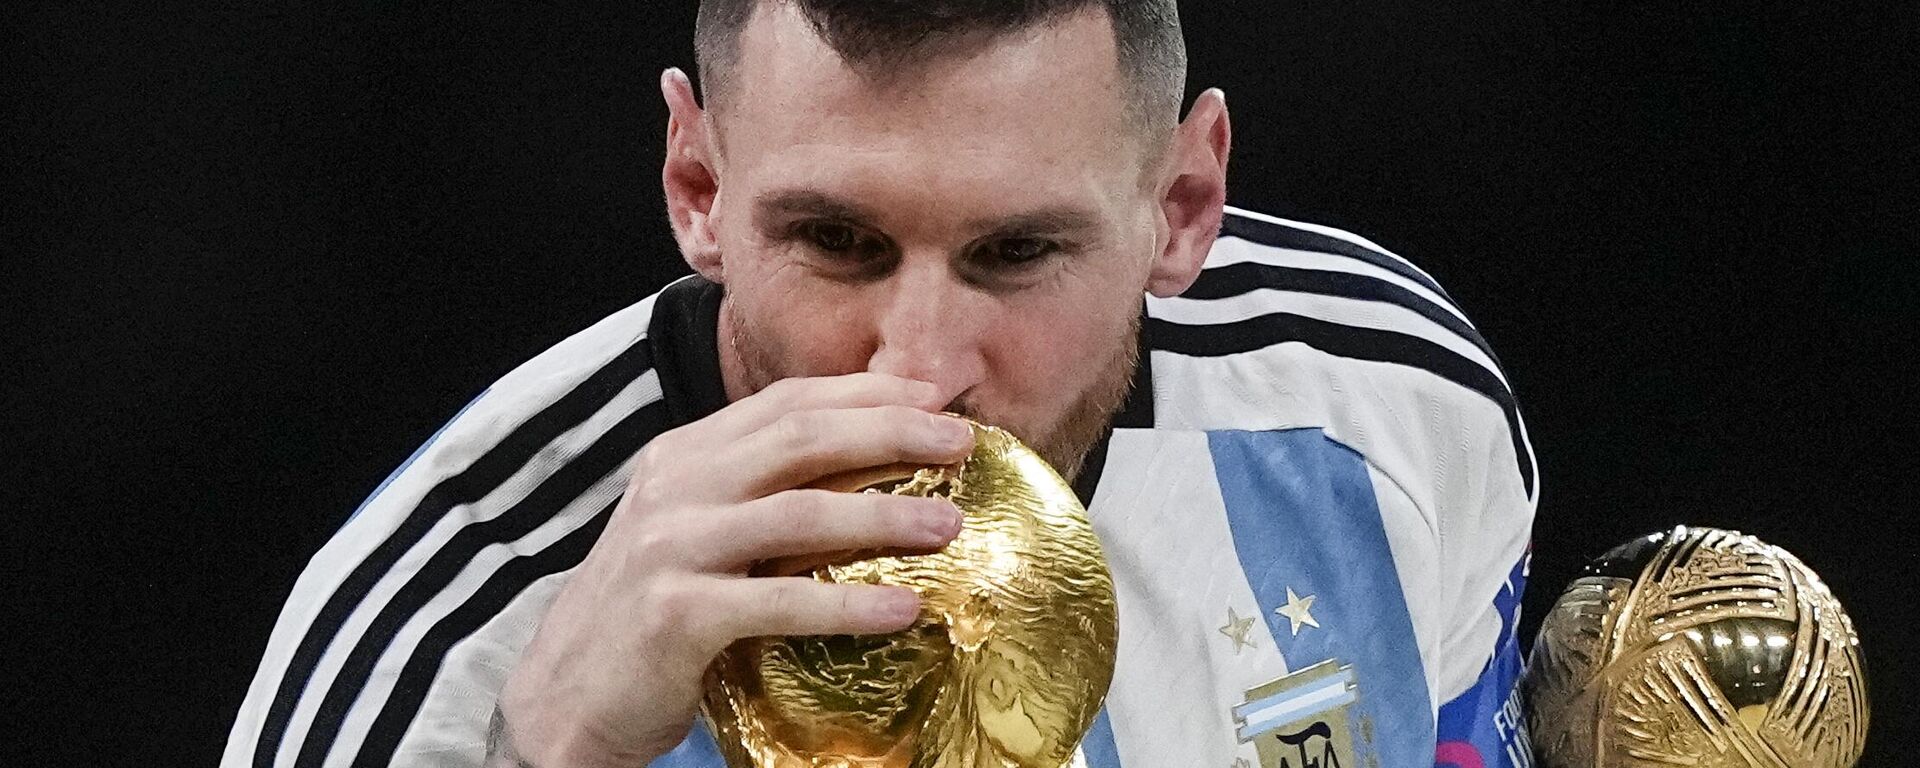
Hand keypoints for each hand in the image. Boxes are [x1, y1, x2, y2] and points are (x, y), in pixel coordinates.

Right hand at [490, 373, 974, 766]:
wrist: (566, 693)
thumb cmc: (651, 610)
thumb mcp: (696, 530)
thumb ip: (759, 491)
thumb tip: (868, 466)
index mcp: (685, 455)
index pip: (787, 402)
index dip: (867, 392)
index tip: (937, 396)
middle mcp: (676, 487)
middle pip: (800, 439)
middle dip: (890, 431)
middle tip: (963, 441)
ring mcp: (671, 547)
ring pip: (797, 514)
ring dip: (884, 515)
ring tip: (950, 525)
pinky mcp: (674, 614)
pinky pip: (778, 602)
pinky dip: (848, 605)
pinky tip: (904, 610)